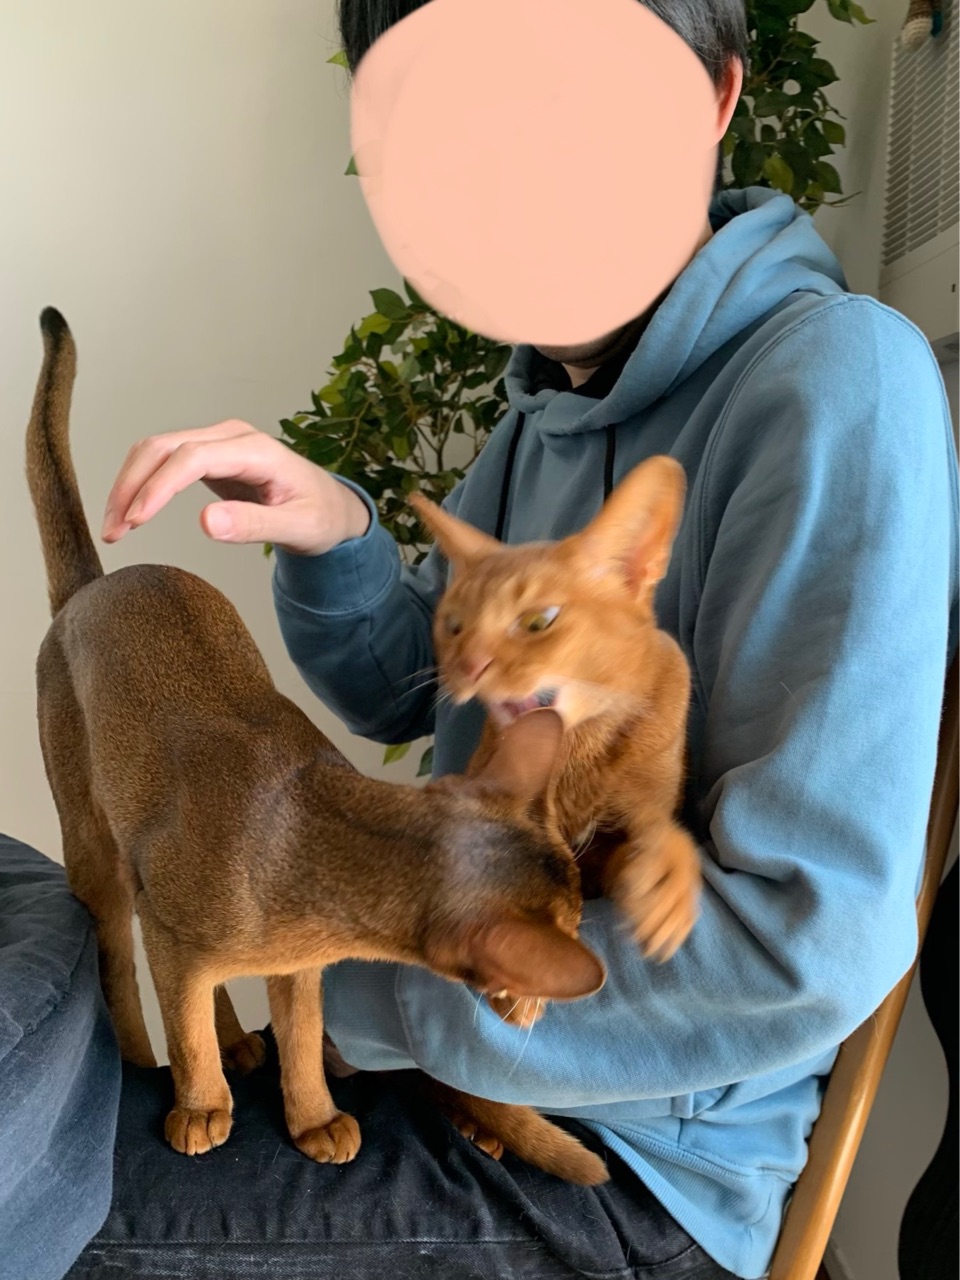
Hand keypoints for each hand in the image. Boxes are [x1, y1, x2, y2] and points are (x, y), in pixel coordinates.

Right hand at [101, 420, 369, 554]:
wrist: (331, 507)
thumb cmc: (321, 517)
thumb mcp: (299, 528)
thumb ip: (255, 525)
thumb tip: (205, 522)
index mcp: (256, 450)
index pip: (192, 458)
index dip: (159, 487)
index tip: (136, 520)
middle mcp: (232, 437)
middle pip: (163, 448)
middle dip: (131, 487)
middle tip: (113, 531)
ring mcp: (218, 443)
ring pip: (156, 451)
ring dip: (128, 486)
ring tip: (114, 528)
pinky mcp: (208, 455)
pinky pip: (163, 462)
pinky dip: (141, 485)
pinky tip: (130, 514)